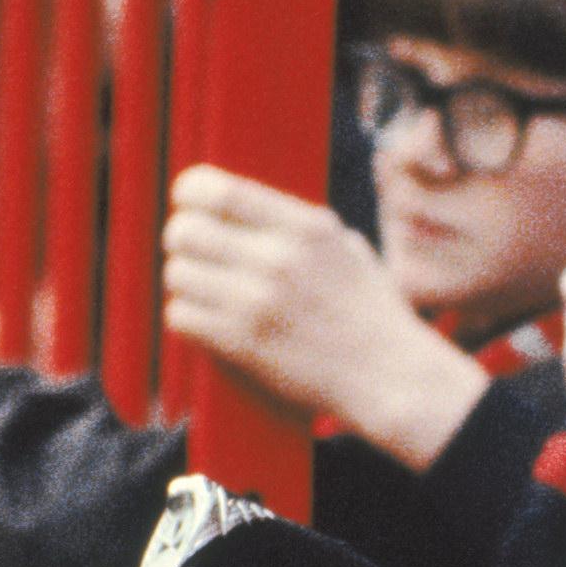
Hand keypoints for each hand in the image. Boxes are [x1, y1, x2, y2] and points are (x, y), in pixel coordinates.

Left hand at [161, 165, 490, 467]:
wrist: (388, 375)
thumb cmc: (369, 312)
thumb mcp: (344, 247)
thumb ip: (294, 224)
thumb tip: (238, 205)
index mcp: (305, 227)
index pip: (216, 190)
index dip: (190, 195)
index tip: (191, 207)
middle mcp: (279, 259)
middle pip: (184, 231)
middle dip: (183, 242)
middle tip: (198, 256)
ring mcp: (258, 303)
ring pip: (177, 274)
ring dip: (186, 283)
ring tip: (207, 292)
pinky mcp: (243, 344)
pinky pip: (181, 316)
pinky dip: (188, 318)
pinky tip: (210, 321)